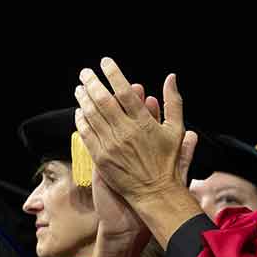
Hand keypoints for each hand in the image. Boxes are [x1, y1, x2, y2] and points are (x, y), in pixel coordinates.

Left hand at [74, 59, 188, 202]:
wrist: (155, 194)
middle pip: (103, 100)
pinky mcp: (100, 158)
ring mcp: (111, 145)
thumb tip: (171, 77)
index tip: (105, 62)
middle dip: (92, 82)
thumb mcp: (177, 130)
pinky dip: (81, 120)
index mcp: (144, 123)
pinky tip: (79, 112)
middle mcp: (125, 132)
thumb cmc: (168, 162)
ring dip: (83, 99)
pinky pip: (86, 134)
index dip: (113, 74)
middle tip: (85, 72)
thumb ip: (173, 102)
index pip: (124, 92)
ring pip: (92, 115)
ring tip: (79, 88)